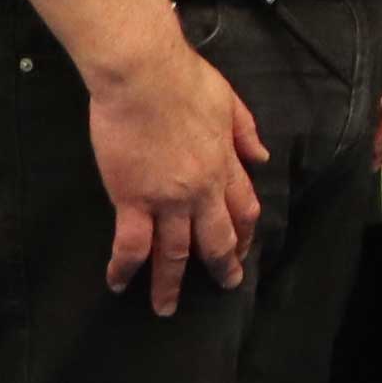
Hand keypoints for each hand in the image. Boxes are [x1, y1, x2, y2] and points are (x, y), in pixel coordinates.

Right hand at [84, 34, 266, 315]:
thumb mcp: (231, 103)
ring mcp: (167, 199)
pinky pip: (131, 244)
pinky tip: (119, 284)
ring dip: (170, 283)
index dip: (245, 234)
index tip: (244, 249)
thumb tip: (262, 158)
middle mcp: (201, 190)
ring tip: (165, 307)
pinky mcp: (131, 198)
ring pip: (174, 252)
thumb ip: (246, 134)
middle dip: (220, 267)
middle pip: (216, 239)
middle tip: (222, 286)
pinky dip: (125, 268)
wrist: (144, 76)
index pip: (244, 209)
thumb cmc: (184, 81)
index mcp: (226, 165)